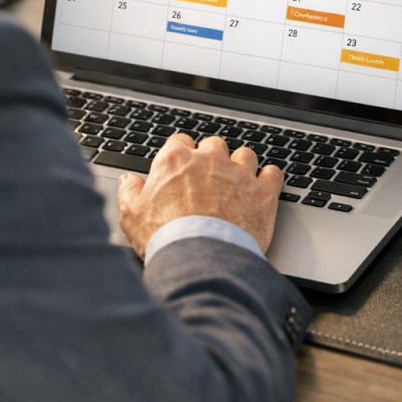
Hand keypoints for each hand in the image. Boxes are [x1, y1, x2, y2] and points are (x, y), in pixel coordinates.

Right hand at [116, 133, 283, 258]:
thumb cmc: (166, 238)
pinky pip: (273, 173)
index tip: (183, 166)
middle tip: (209, 179)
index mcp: (176, 160)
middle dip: (212, 158)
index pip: (180, 141)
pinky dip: (269, 179)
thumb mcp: (132, 215)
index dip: (182, 153)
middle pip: (214, 144)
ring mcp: (238, 174)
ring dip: (242, 166)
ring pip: (245, 155)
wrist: (201, 260)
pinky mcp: (262, 192)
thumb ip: (129, 192)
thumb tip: (129, 181)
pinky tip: (263, 188)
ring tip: (237, 183)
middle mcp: (209, 160)